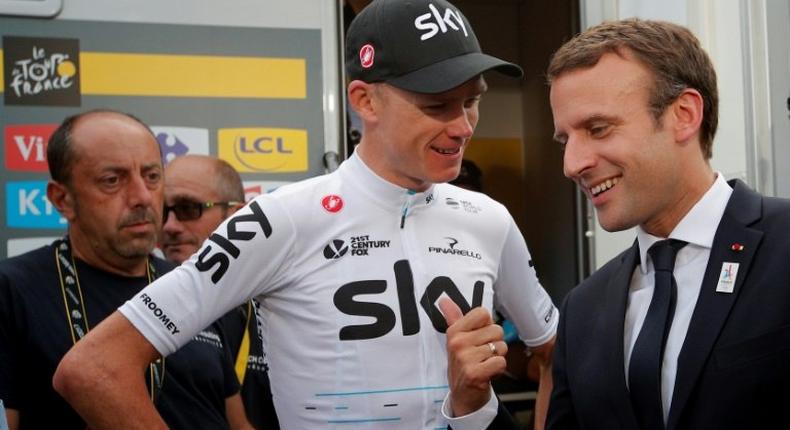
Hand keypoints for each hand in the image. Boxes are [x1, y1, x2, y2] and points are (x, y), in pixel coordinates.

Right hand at [440, 297, 506, 416]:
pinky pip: (501, 362)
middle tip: (482, 355)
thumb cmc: (463, 365)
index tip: (478, 337)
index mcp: (454, 331)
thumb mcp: (455, 340)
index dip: (486, 326)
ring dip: (497, 358)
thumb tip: (444, 300)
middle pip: (496, 330)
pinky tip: (487, 373)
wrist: (462, 395)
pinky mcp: (475, 373)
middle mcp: (458, 343)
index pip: (482, 313)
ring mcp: (465, 358)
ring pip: (501, 346)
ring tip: (484, 364)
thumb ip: (454, 317)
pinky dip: (498, 369)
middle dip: (495, 343)